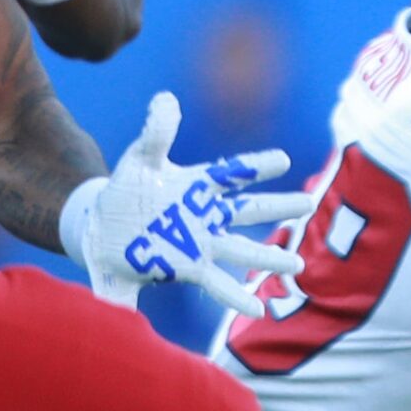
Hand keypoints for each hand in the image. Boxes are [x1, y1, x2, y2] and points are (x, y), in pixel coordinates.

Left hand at [60, 92, 308, 316]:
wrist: (102, 226)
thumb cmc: (127, 188)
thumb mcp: (140, 158)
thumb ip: (156, 133)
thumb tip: (166, 99)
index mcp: (197, 185)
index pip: (233, 172)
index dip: (255, 166)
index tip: (282, 159)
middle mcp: (207, 215)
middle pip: (249, 211)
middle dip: (278, 208)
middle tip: (308, 203)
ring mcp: (201, 243)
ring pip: (242, 251)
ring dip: (268, 259)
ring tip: (297, 268)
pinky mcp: (188, 269)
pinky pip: (217, 285)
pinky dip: (237, 298)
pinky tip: (259, 311)